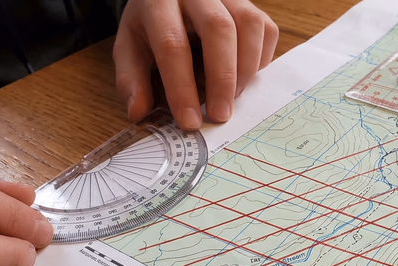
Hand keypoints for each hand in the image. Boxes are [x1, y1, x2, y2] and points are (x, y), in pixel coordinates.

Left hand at [113, 0, 278, 129]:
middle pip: (218, 28)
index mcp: (158, 2)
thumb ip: (132, 78)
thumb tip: (138, 112)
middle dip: (222, 78)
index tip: (190, 121)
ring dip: (245, 69)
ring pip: (249, 24)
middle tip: (220, 115)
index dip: (181, 87)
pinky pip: (266, 30)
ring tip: (234, 98)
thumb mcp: (131, 47)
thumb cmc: (152, 26)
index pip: (172, 44)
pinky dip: (260, 60)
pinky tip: (245, 78)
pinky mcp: (251, 3)